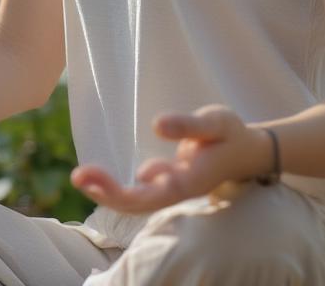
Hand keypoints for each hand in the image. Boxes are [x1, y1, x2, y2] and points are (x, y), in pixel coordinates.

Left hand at [70, 104, 270, 213]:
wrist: (246, 151)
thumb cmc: (231, 134)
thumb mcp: (216, 121)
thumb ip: (188, 124)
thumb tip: (157, 125)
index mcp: (192, 180)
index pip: (158, 193)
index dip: (132, 190)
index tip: (109, 175)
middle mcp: (179, 190)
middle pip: (141, 203)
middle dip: (109, 193)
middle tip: (78, 177)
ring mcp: (171, 189)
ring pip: (136, 200)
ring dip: (107, 190)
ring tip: (79, 178)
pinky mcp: (165, 182)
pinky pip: (137, 191)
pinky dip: (116, 185)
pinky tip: (96, 178)